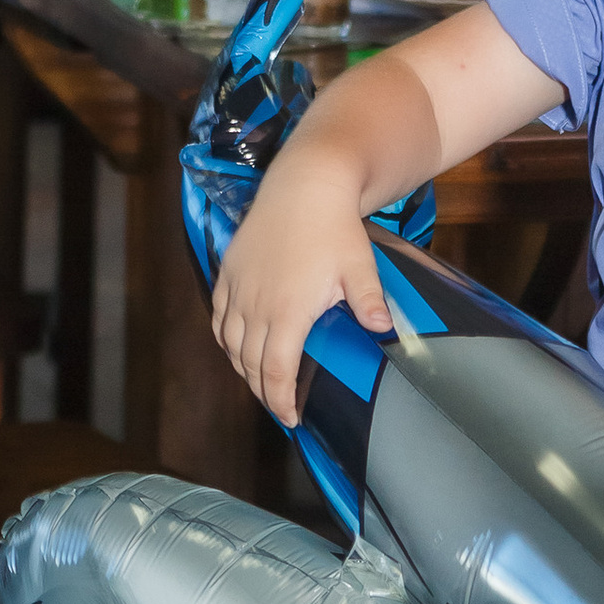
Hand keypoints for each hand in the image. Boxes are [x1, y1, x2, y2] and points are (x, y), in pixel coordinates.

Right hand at [211, 174, 389, 425]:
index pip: (276, 372)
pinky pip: (219, 317)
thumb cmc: (334, 227)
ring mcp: (238, 289)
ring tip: (260, 382)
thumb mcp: (359, 267)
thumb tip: (384, 331)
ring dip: (243, 368)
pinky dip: (226, 340)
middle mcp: (256, 306)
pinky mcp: (228, 272)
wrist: (304, 184)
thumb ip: (368, 302)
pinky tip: (238, 346)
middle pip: (250, 365)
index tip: (290, 419)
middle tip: (279, 406)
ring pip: (230, 344)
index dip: (280, 401)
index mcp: (287, 312)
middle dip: (263, 391)